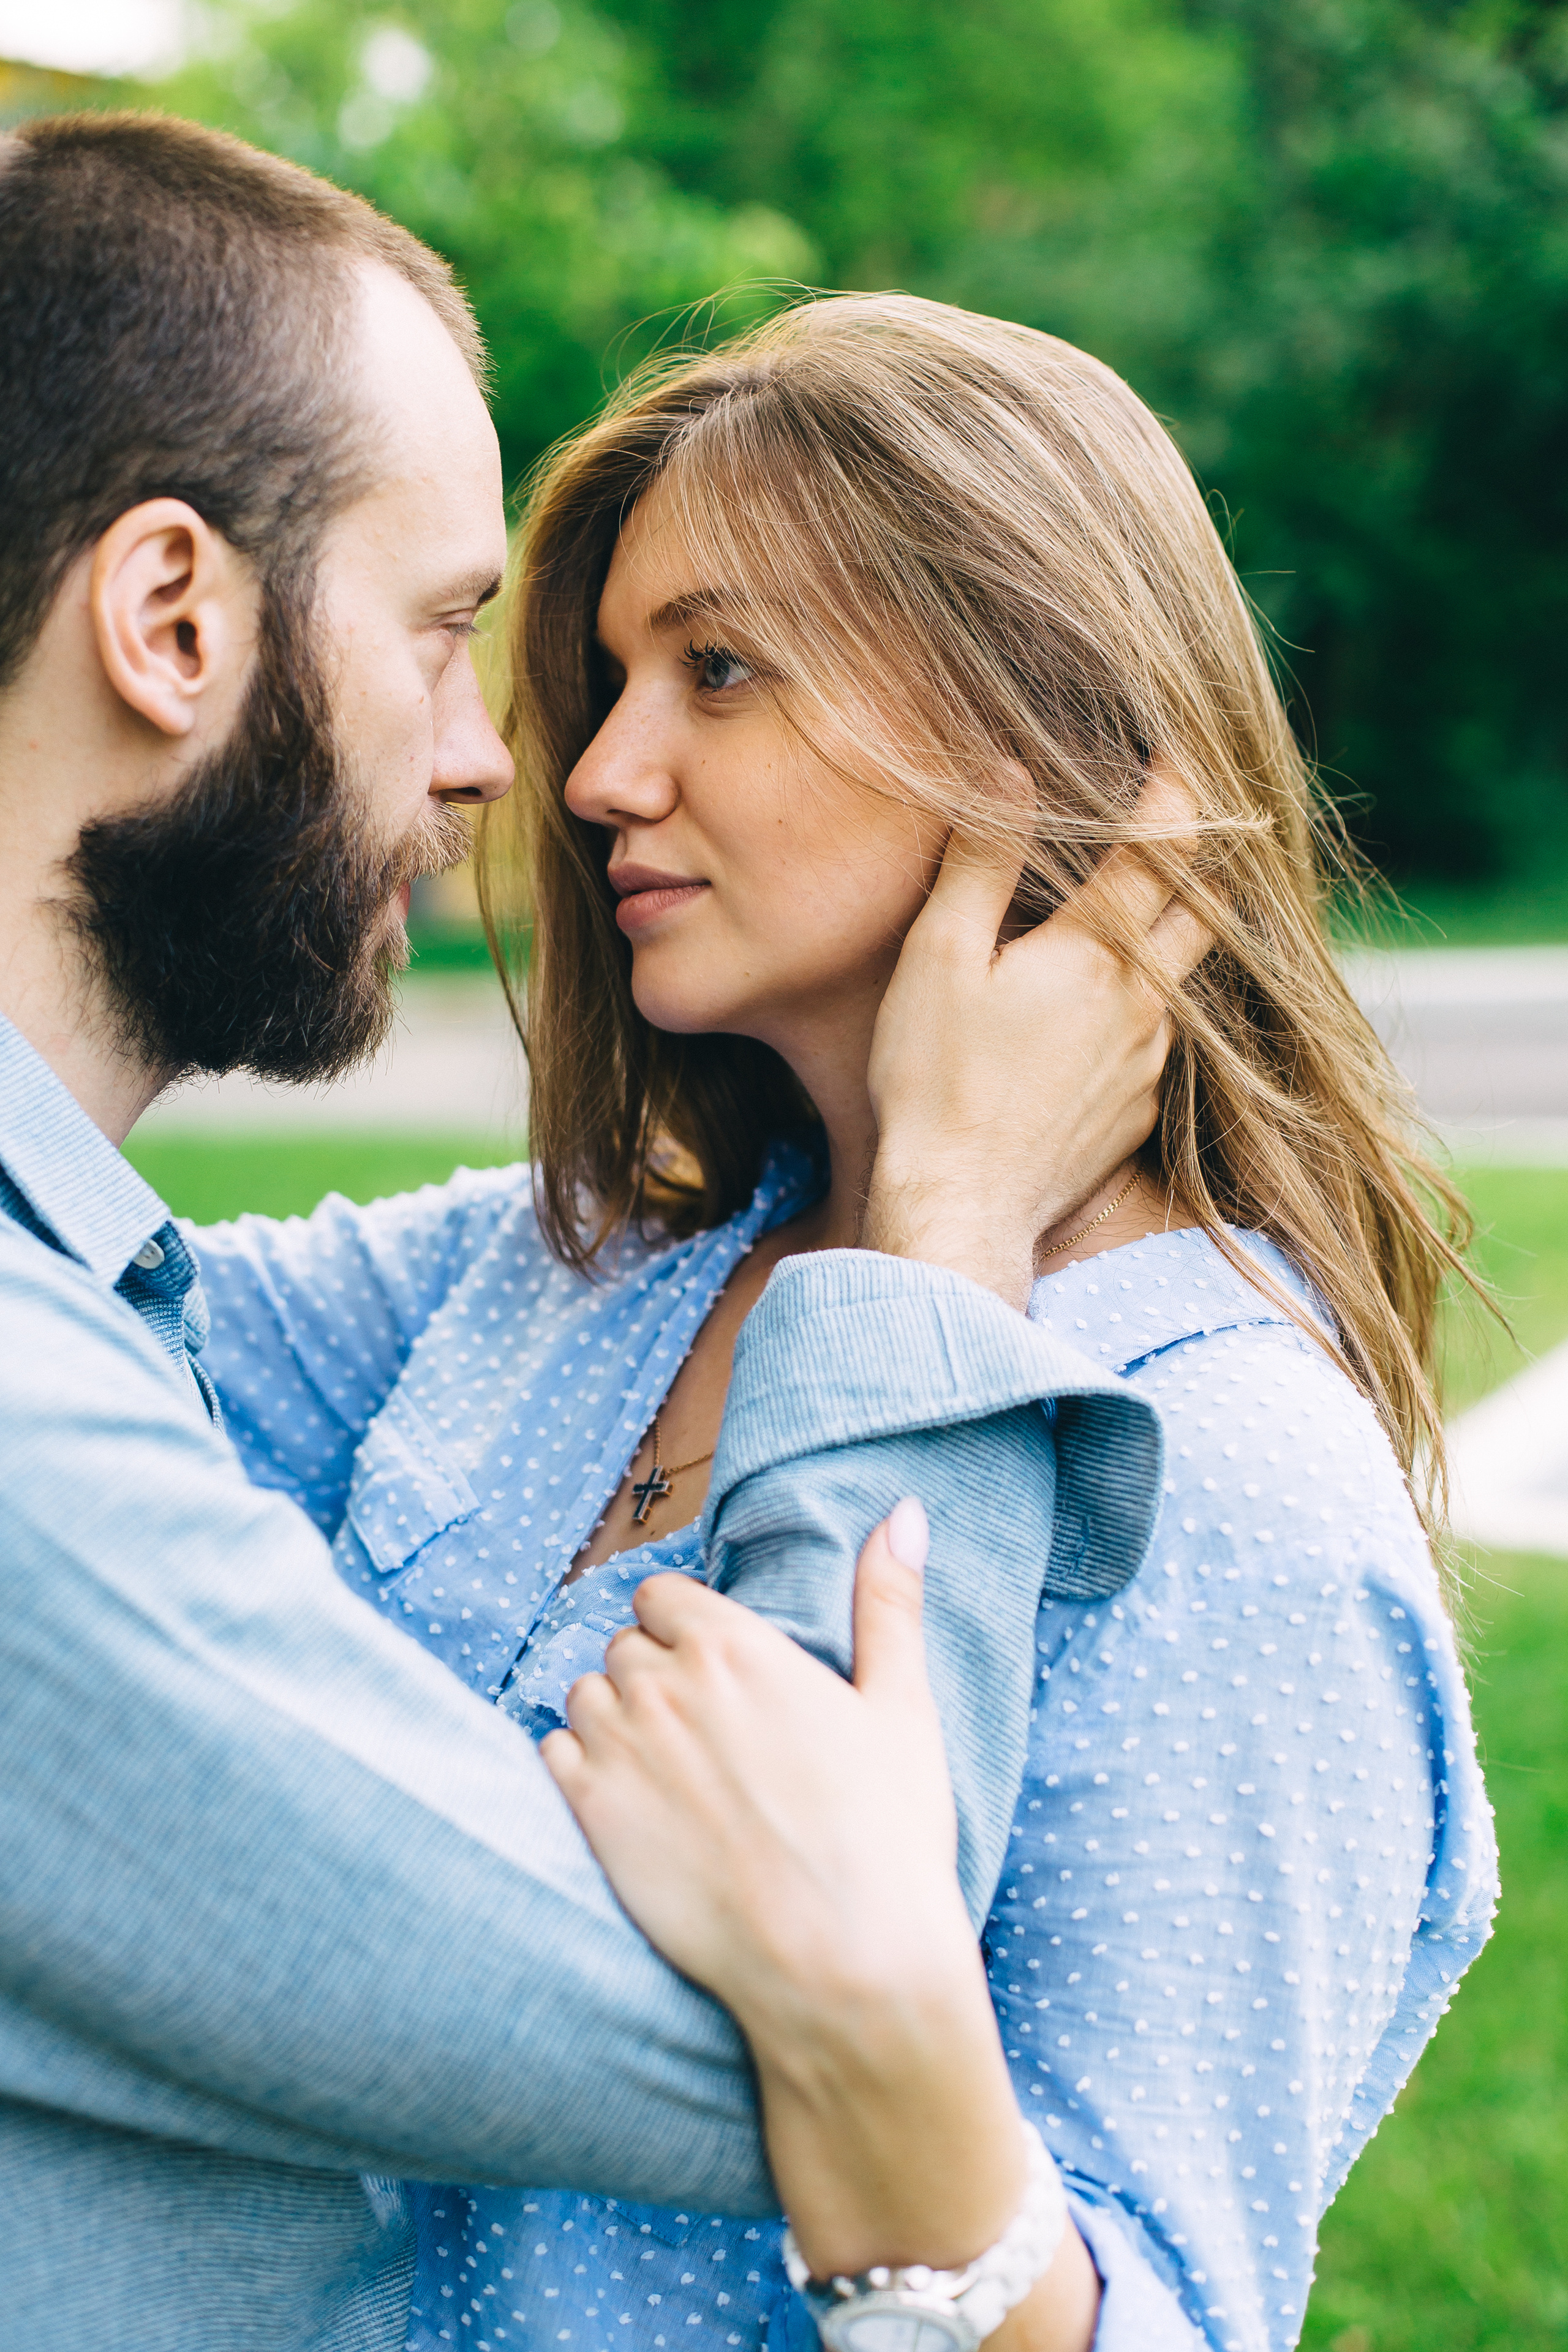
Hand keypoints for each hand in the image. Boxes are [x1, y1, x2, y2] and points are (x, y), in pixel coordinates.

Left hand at [542, 1499, 966, 2038]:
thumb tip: (904, 1512)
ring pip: (583, 1696)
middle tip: (703, 1733)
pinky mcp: (590, 1814)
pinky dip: (579, 1769)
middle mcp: (664, 1683)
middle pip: (623, 1645)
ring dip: (613, 1719)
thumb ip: (889, 1601)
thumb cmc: (885, 1836)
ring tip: (667, 1770)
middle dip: (654, 1675)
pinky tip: (630, 1803)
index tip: (715, 1671)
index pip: (660, 1594)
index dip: (685, 1629)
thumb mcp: (902, 1705)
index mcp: (734, 1644)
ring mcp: (619, 1749)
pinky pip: (553, 1754)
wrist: (843, 1963)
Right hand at [863, 769, 1208, 1306]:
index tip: (1177, 752)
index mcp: (1095, 951)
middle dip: (1204, 854)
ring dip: (1180, 928)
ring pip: (1189, 974)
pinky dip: (1150, 1001)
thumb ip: (980, 862)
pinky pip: (1163, 1039)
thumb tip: (1010, 774)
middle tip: (1186, 818)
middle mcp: (1143, 1002)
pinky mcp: (1138, 1112)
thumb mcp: (939, 958)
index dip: (1178, 789)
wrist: (961, 1208)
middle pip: (1207, 905)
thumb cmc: (934, 1081)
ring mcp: (1149, 1062)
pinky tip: (1107, 1006)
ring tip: (1149, 903)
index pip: (1163, 845)